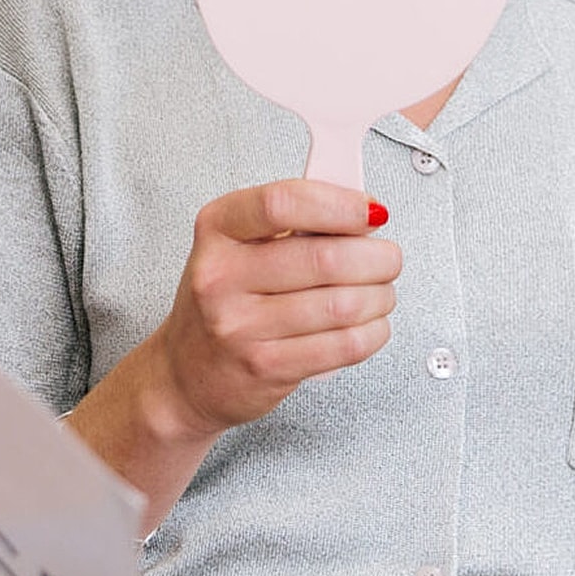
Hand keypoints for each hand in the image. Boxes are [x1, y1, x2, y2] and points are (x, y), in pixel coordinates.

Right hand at [151, 178, 400, 437]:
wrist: (186, 373)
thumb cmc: (224, 298)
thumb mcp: (239, 243)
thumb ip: (295, 220)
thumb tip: (364, 210)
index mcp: (217, 228)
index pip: (283, 202)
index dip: (340, 204)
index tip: (372, 211)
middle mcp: (221, 276)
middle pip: (324, 258)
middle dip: (376, 256)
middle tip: (389, 256)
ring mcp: (240, 326)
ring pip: (342, 305)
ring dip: (380, 295)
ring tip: (382, 291)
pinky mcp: (265, 367)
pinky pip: (342, 346)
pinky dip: (373, 331)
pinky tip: (371, 322)